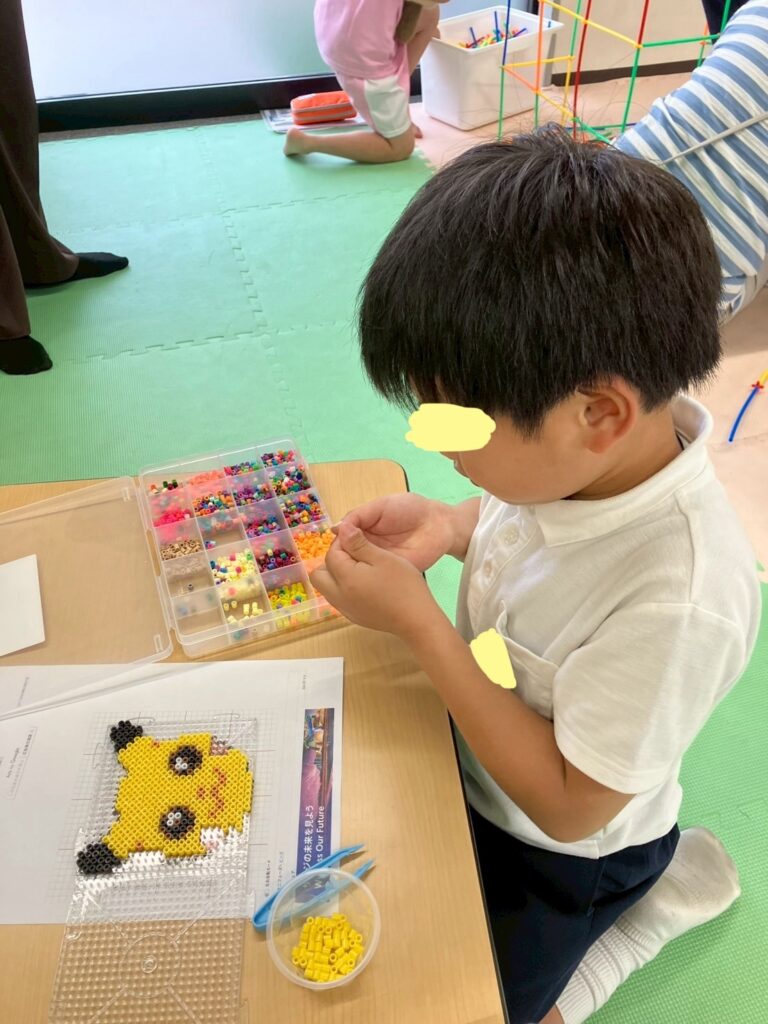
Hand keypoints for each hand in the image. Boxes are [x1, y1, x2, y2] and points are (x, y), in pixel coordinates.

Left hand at [310, 521, 441, 638]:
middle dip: (331, 561)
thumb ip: (359, 543)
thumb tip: (341, 528)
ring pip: (326, 587)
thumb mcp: (383, 558)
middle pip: (318, 574)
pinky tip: (366, 585)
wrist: (416, 620)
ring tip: (361, 570)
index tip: (359, 540)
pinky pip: (338, 598)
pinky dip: (344, 588)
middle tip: (354, 556)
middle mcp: (338, 596)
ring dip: (336, 575)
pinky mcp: (353, 617)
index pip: (331, 554)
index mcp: (345, 578)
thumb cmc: (403, 585)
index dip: (342, 543)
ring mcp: (345, 609)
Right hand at [334, 494, 456, 571]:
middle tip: (341, 564)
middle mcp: (368, 548)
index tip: (333, 550)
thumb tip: (334, 528)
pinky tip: (362, 583)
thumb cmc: (409, 509)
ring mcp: (379, 562)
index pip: (342, 541)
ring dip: (353, 574)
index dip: (336, 546)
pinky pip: (377, 579)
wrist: (438, 523)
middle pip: (347, 559)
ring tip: (350, 574)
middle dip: (342, 562)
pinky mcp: (392, 573)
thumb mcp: (380, 506)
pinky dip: (369, 581)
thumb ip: (358, 516)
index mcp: (362, 531)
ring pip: (359, 571)